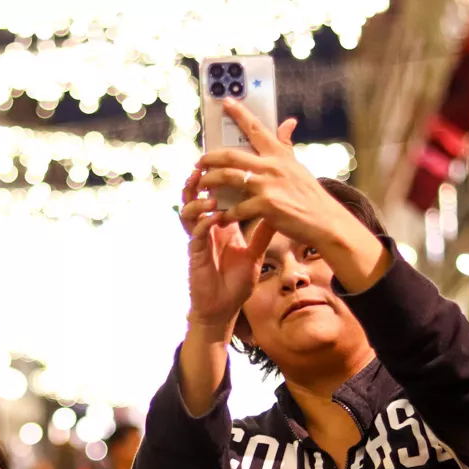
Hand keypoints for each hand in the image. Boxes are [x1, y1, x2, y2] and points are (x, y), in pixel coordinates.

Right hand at [178, 118, 295, 333]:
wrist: (223, 310)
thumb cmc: (236, 284)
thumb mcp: (255, 254)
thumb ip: (264, 232)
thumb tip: (279, 212)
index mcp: (221, 224)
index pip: (218, 194)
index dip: (220, 177)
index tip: (230, 158)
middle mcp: (207, 228)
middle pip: (198, 195)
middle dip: (201, 178)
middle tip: (208, 161)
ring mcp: (198, 239)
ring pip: (189, 209)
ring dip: (198, 198)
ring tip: (206, 187)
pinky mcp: (195, 253)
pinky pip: (195, 232)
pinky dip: (203, 221)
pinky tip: (213, 216)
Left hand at [196, 99, 379, 258]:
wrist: (325, 221)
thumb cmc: (310, 196)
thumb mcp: (298, 167)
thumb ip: (286, 146)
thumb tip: (288, 121)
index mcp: (279, 155)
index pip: (256, 129)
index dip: (239, 114)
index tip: (225, 102)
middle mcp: (272, 166)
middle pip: (231, 155)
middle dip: (210, 158)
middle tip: (199, 162)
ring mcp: (268, 185)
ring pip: (228, 177)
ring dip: (210, 182)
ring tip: (201, 186)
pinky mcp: (266, 206)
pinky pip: (236, 208)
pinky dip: (226, 213)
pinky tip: (221, 217)